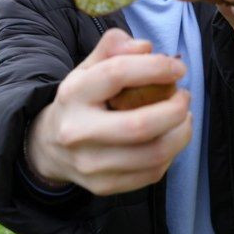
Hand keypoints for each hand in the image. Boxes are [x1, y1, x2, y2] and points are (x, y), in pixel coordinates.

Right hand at [24, 29, 192, 195]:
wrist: (49, 147)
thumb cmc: (80, 101)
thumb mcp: (87, 68)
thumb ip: (113, 48)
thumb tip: (146, 47)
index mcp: (73, 94)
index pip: (117, 74)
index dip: (155, 67)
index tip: (178, 68)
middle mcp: (78, 132)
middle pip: (140, 126)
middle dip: (175, 110)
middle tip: (185, 96)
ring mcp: (90, 164)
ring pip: (153, 155)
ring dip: (181, 133)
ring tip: (185, 117)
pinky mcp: (104, 186)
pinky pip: (152, 173)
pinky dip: (171, 153)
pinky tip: (171, 137)